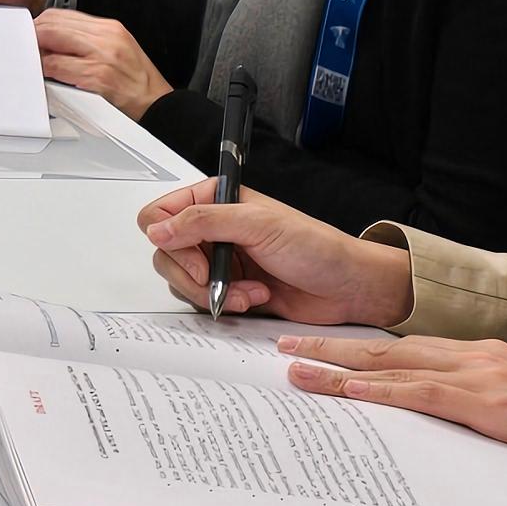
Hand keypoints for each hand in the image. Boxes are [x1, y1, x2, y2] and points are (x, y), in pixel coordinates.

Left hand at [32, 11, 170, 112]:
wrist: (159, 105)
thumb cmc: (136, 81)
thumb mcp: (116, 49)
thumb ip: (87, 41)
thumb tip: (52, 39)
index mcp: (109, 28)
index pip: (62, 15)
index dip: (40, 24)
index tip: (31, 33)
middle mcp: (106, 38)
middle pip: (53, 25)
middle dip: (33, 36)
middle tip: (24, 48)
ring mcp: (102, 57)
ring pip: (51, 43)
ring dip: (36, 53)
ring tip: (33, 62)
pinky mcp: (97, 78)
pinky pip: (58, 68)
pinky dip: (45, 71)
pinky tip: (44, 77)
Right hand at [136, 184, 414, 325]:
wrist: (348, 288)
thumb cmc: (316, 247)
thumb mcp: (258, 225)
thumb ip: (203, 222)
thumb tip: (157, 229)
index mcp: (214, 200)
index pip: (159, 213)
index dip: (170, 239)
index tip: (197, 258)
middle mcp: (212, 229)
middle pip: (165, 252)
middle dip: (194, 274)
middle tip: (222, 281)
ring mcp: (219, 261)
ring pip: (180, 280)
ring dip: (213, 292)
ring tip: (249, 292)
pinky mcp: (229, 289)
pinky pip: (201, 301)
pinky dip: (225, 305)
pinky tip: (255, 300)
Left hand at [275, 330, 506, 489]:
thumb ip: (486, 407)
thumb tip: (448, 423)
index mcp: (485, 356)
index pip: (409, 351)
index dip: (361, 352)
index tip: (322, 352)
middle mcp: (477, 356)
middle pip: (388, 351)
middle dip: (332, 350)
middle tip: (284, 348)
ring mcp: (484, 375)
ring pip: (394, 368)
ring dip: (339, 370)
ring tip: (294, 369)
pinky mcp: (493, 403)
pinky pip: (424, 395)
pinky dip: (381, 393)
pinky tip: (348, 394)